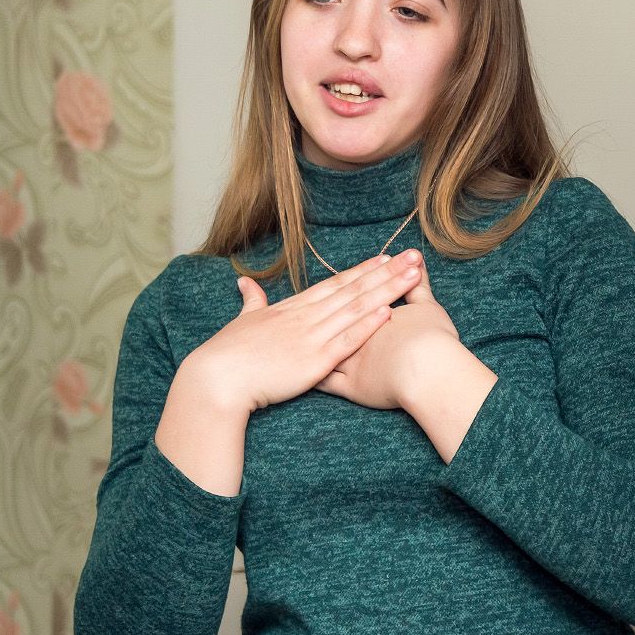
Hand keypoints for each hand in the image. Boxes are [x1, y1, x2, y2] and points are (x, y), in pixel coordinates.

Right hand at [180, 253, 422, 414]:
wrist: (217, 378)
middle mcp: (308, 316)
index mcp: (294, 307)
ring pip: (357, 308)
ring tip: (414, 276)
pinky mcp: (315, 360)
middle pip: (355, 289)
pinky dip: (368, 325)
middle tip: (416, 256)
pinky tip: (389, 312)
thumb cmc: (228, 352)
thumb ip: (252, 300)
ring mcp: (313, 336)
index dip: (364, 270)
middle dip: (388, 272)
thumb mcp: (243, 320)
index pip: (336, 283)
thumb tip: (245, 282)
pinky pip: (347, 340)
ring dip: (388, 290)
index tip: (387, 257)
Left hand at [317, 252, 469, 410]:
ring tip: (307, 336)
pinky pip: (325, 382)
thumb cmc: (433, 340)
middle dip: (318, 315)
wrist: (429, 370)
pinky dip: (316, 377)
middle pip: (331, 320)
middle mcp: (352, 334)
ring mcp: (348, 361)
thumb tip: (417, 264)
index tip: (333, 290)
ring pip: (322, 349)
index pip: (350, 297)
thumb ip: (419, 287)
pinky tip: (306, 373)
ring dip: (313, 342)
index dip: (342, 292)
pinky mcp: (349, 386)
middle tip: (312, 310)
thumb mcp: (428, 308)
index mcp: (367, 314)